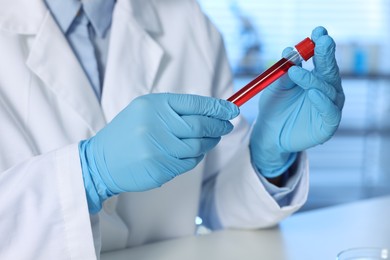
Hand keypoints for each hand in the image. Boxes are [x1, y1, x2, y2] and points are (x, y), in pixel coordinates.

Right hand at [79, 93, 238, 212]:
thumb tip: (211, 111)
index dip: (217, 107)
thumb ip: (174, 109)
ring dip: (210, 142)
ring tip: (212, 139)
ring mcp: (158, 149)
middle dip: (219, 126)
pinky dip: (196, 156)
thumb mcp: (144, 111)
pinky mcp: (160, 169)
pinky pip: (189, 162)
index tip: (232, 109)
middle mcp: (155, 125)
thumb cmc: (126, 133)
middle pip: (201, 126)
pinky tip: (194, 152)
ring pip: (198, 146)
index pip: (195, 104)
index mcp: (153, 105)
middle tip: (226, 126)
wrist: (101, 161)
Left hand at [250, 26, 344, 177]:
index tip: (318, 31)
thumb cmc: (274, 107)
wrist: (269, 134)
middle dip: (325, 54)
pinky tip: (312, 93)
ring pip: (326, 89)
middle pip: (329, 70)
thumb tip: (289, 51)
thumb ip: (284, 72)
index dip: (321, 44)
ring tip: (296, 72)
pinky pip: (328, 111)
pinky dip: (321, 102)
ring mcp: (329, 106)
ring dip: (311, 79)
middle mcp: (327, 89)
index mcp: (316, 77)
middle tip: (321, 41)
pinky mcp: (328, 124)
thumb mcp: (276, 87)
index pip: (322, 58)